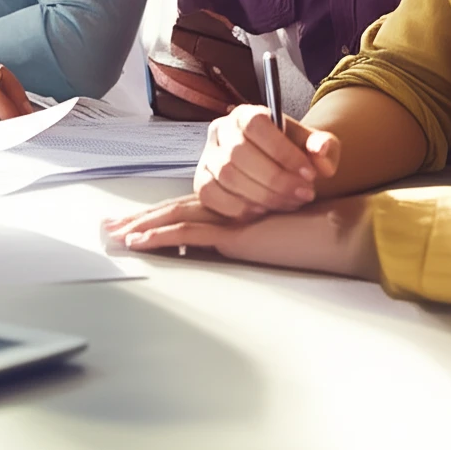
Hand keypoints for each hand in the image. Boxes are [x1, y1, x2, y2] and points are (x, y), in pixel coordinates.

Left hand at [103, 191, 379, 281]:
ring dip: (143, 225)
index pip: (188, 210)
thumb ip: (251, 228)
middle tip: (110, 228)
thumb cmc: (316, 228)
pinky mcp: (234, 232)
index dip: (161, 214)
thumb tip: (221, 236)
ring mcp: (229, 219)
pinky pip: (190, 234)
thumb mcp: (278, 227)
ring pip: (176, 217)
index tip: (136, 223)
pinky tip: (140, 241)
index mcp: (234, 208)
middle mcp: (227, 211)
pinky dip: (162, 236)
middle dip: (140, 219)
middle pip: (174, 211)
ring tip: (115, 234)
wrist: (340, 228)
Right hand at [194, 104, 340, 219]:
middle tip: (304, 194)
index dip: (283, 152)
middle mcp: (220, 130)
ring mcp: (207, 156)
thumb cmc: (293, 154)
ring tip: (288, 203)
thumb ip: (324, 146)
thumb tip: (320, 152)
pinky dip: (238, 208)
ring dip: (262, 196)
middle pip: (239, 154)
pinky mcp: (201, 181)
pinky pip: (211, 196)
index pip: (256, 125)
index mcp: (245, 114)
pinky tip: (262, 211)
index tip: (310, 174)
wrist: (277, 167)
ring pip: (226, 176)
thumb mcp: (314, 145)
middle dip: (276, 180)